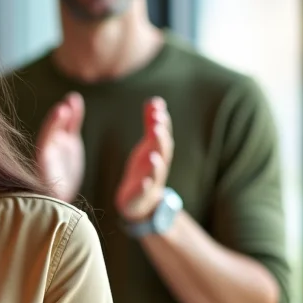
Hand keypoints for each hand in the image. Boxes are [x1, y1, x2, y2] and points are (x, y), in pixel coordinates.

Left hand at [35, 93, 85, 201]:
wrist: (56, 197)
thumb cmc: (49, 198)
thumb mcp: (48, 196)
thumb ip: (48, 191)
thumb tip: (54, 196)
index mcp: (42, 162)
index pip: (45, 142)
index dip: (51, 128)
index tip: (58, 115)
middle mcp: (48, 150)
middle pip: (52, 131)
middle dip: (57, 120)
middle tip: (63, 108)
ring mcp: (58, 144)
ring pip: (62, 125)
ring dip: (66, 112)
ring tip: (72, 99)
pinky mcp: (69, 142)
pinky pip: (71, 124)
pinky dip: (74, 113)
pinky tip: (75, 100)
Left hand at [116, 97, 173, 221]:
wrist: (142, 202)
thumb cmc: (145, 169)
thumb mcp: (148, 145)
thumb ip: (151, 124)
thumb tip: (155, 100)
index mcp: (158, 152)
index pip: (163, 136)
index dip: (162, 122)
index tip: (157, 109)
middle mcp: (157, 166)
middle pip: (163, 152)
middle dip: (160, 140)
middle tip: (156, 127)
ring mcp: (150, 181)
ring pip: (156, 172)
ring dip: (156, 164)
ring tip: (152, 155)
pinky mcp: (140, 196)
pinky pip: (144, 192)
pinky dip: (145, 186)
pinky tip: (144, 182)